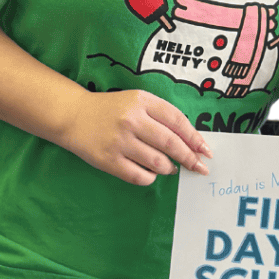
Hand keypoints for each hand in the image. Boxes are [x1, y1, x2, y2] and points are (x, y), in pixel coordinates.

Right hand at [61, 89, 211, 185]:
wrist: (73, 116)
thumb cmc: (110, 109)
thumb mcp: (135, 101)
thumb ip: (160, 115)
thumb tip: (190, 141)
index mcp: (141, 101)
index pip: (177, 120)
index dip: (194, 137)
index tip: (205, 150)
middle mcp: (131, 120)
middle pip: (171, 143)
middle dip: (190, 158)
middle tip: (199, 167)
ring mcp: (120, 141)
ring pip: (158, 163)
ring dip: (169, 168)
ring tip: (170, 168)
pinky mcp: (109, 161)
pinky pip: (140, 176)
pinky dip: (151, 178)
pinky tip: (151, 173)